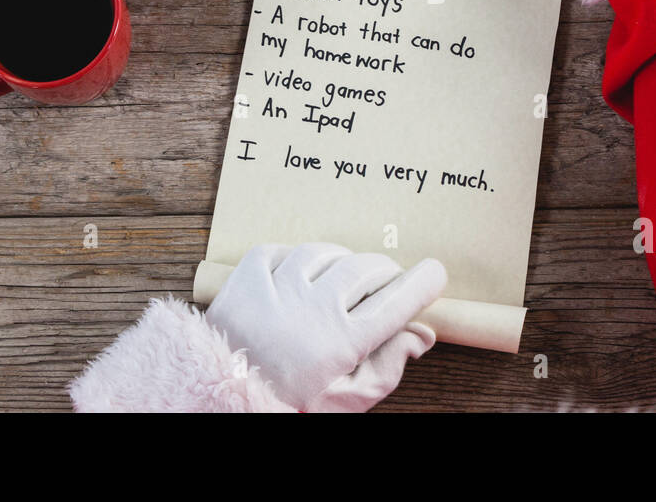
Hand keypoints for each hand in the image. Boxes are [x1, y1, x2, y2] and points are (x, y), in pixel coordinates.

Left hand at [206, 243, 446, 411]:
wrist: (220, 404)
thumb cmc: (288, 405)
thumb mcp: (345, 401)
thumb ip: (386, 367)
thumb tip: (420, 334)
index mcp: (340, 344)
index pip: (396, 302)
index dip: (423, 283)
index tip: (434, 273)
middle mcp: (309, 311)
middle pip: (364, 269)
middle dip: (385, 272)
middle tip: (387, 283)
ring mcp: (274, 292)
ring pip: (323, 252)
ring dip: (340, 260)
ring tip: (343, 278)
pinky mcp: (243, 282)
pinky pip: (277, 250)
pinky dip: (293, 256)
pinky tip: (300, 274)